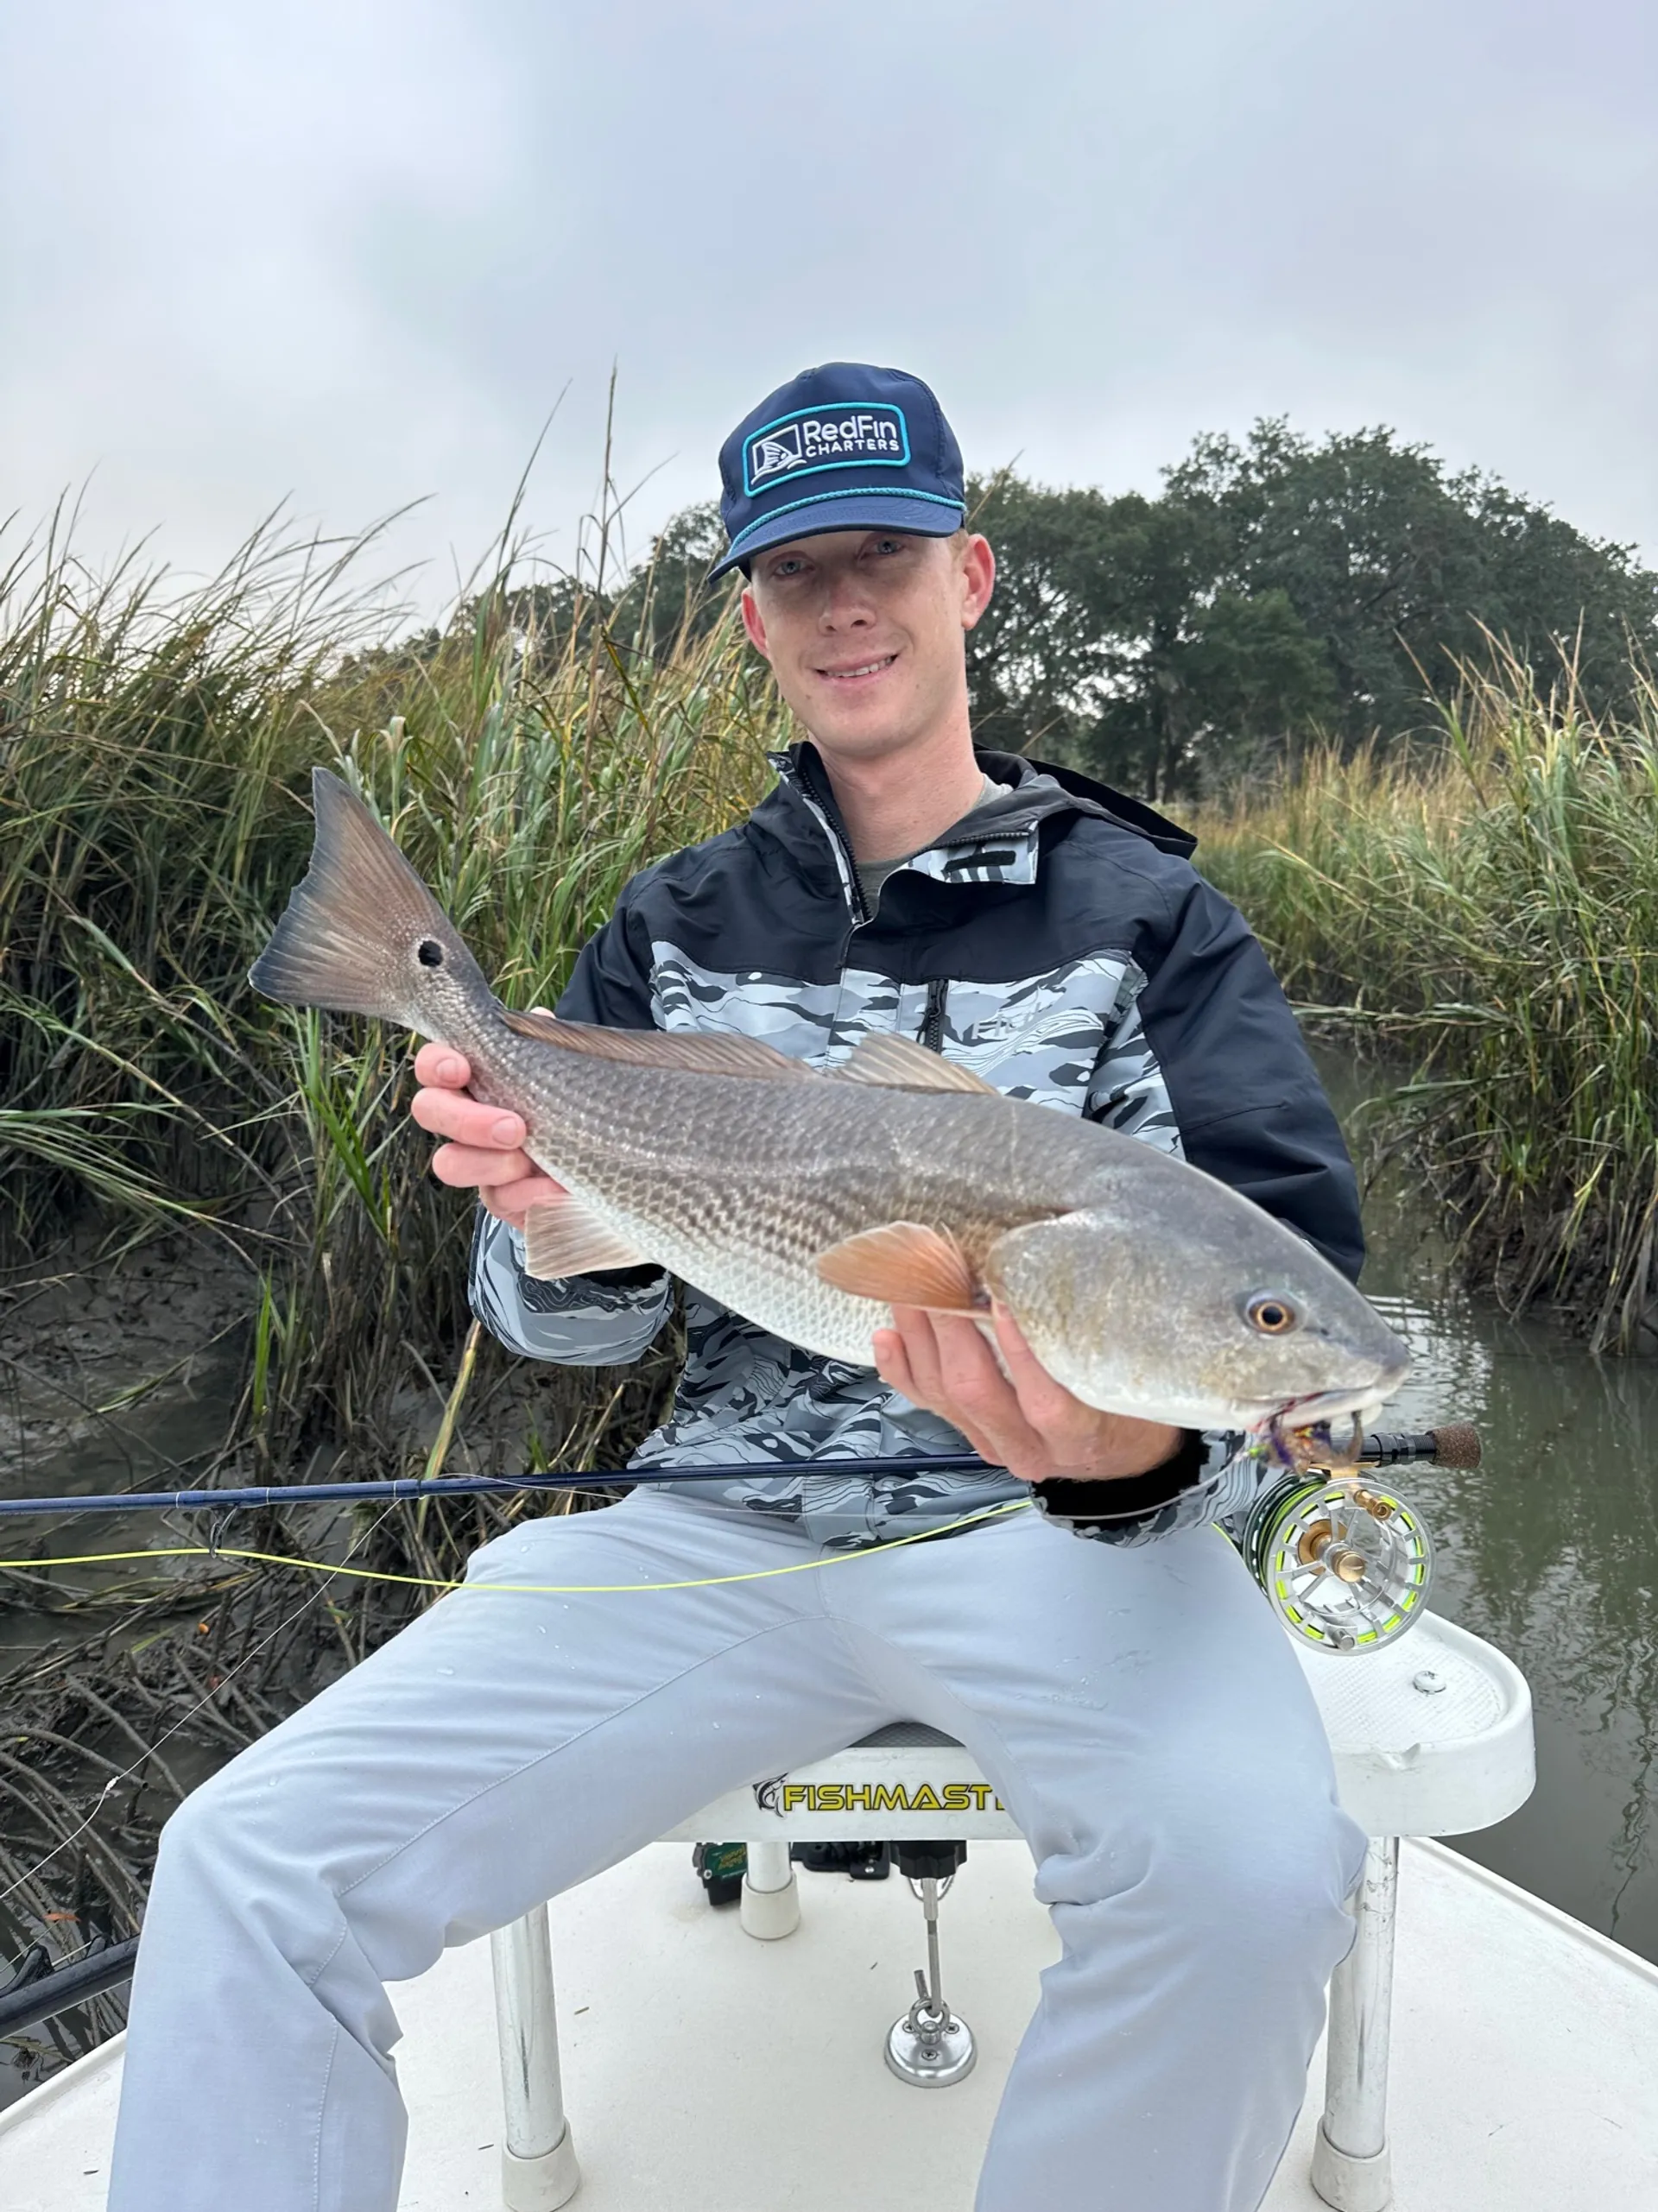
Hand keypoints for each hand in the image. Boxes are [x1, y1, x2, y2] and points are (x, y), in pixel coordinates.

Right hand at [410, 1034, 567, 1231]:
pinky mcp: (499, 1198)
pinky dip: (526, 1196)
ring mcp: (476, 1160)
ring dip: (487, 1163)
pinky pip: (496, 1200)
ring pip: (448, 1163)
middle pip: (429, 1111)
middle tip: (514, 1128)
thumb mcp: (564, 1072)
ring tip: (528, 1162)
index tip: (461, 1069)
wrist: (604, 1158)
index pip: (432, 1063)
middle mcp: (463, 1117)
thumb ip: (547, 1048)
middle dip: (466, 1120)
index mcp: (474, 1078)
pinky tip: (554, 1190)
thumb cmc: (571, 1104)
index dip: (437, 1065)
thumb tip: (542, 1018)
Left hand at [872, 1304, 1181, 1483]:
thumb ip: (1099, 1341)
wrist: (1123, 1456)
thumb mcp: (1130, 1378)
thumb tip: (1073, 1273)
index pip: (1046, 1402)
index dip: (1019, 1352)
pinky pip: (929, 1405)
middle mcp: (1031, 1449)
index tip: (1002, 1297)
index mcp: (1079, 1436)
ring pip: (944, 1396)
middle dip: (949, 1327)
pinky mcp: (973, 1438)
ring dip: (920, 1336)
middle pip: (977, 1392)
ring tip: (908, 1285)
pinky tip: (887, 1335)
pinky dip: (903, 1369)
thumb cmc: (1132, 1407)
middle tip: (935, 1271)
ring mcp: (996, 1446)